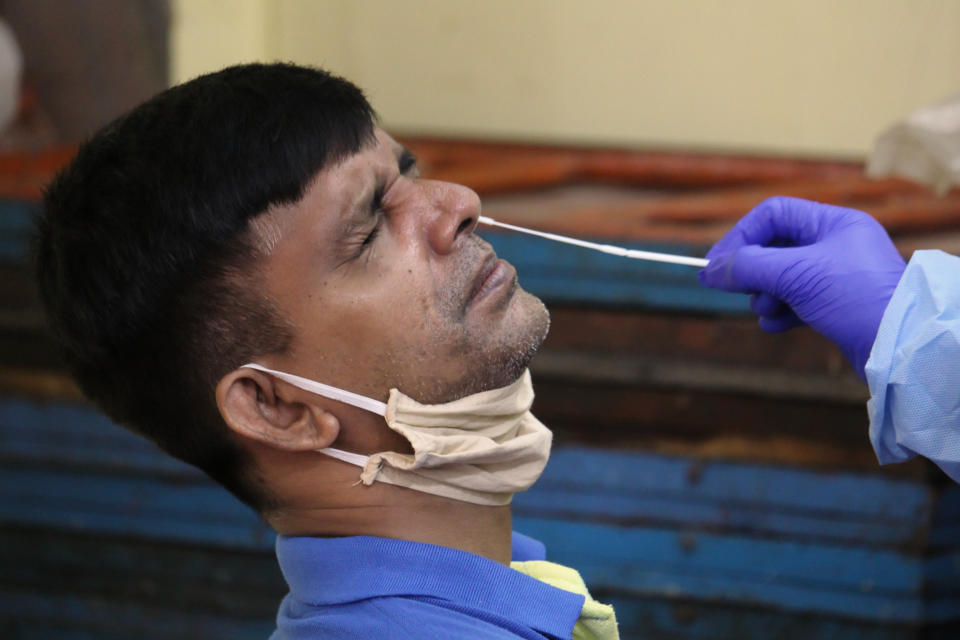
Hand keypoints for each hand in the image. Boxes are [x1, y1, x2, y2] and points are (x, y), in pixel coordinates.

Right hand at [698, 196, 905, 379]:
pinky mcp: (836, 306)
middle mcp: (836, 244)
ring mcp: (836, 276)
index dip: (741, 236)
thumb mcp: (795, 274)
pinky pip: (794, 302)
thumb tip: (709, 270)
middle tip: (743, 290)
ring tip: (769, 310)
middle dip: (753, 271)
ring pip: (781, 277)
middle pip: (773, 247)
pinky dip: (779, 312)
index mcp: (833, 223)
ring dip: (765, 295)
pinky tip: (776, 325)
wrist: (900, 346)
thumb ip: (748, 266)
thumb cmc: (857, 298)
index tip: (716, 265)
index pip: (773, 215)